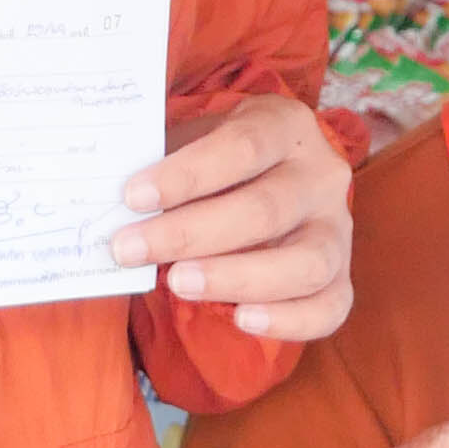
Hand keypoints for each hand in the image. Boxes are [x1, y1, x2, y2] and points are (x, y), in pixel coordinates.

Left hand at [111, 93, 352, 339]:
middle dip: (191, 234)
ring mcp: (338, 229)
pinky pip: (330, 307)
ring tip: (177, 283)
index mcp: (285, 127)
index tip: (133, 196)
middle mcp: (321, 176)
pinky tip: (240, 319)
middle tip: (130, 249)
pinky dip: (289, 320)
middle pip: (265, 209)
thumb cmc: (218, 159)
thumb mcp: (196, 138)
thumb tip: (107, 198)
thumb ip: (163, 160)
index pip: (242, 147)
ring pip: (304, 263)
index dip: (187, 174)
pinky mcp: (341, 276)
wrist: (272, 176)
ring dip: (236, 277)